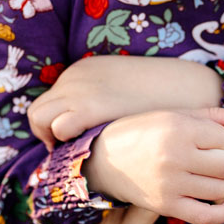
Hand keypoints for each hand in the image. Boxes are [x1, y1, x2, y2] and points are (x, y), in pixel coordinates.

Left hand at [28, 55, 222, 147]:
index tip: (71, 139)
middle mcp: (74, 77)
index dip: (57, 122)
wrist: (185, 86)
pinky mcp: (89, 108)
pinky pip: (58, 128)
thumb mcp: (125, 89)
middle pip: (38, 109)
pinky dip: (63, 143)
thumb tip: (96, 118)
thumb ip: (105, 99)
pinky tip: (84, 154)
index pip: (52, 99)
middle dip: (45, 133)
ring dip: (50, 139)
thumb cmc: (161, 93)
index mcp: (83, 69)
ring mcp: (79, 91)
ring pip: (39, 119)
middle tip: (65, 150)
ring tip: (72, 154)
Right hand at [83, 107, 223, 223]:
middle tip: (214, 158)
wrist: (104, 158)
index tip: (210, 140)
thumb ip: (213, 116)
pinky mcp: (165, 206)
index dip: (223, 140)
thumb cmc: (144, 131)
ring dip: (218, 182)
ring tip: (203, 174)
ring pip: (219, 189)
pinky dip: (223, 213)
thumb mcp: (175, 115)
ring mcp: (169, 184)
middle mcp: (175, 157)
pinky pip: (205, 216)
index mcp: (179, 129)